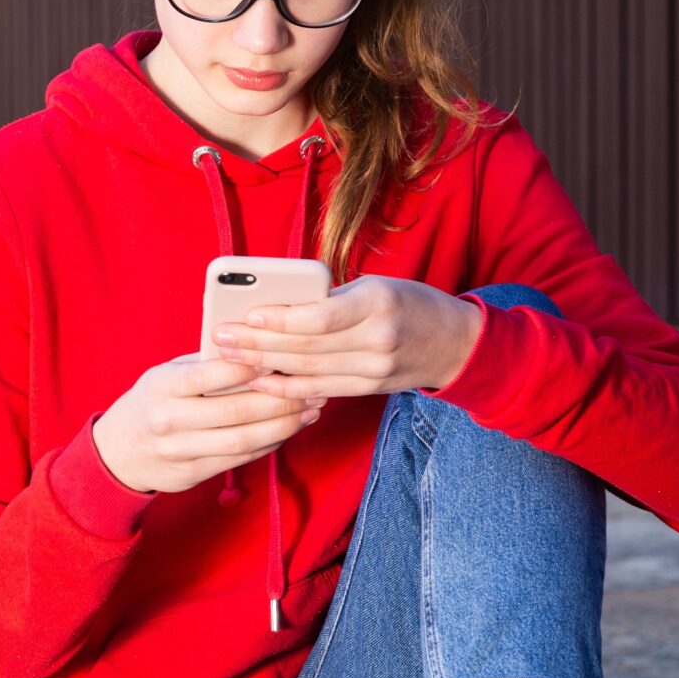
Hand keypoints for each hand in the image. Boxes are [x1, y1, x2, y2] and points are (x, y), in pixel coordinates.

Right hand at [92, 355, 322, 493]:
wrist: (117, 452)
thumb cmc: (151, 401)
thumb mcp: (165, 374)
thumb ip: (205, 364)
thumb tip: (257, 348)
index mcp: (162, 387)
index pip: (212, 375)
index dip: (251, 366)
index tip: (281, 357)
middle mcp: (169, 421)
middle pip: (237, 411)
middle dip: (281, 400)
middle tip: (311, 388)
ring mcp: (181, 451)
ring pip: (244, 440)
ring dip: (284, 426)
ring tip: (310, 411)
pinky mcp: (193, 473)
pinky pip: (240, 459)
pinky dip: (269, 443)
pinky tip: (288, 429)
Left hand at [219, 276, 486, 399]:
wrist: (456, 343)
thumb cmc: (408, 303)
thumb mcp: (375, 286)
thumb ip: (331, 298)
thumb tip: (275, 306)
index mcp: (379, 302)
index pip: (320, 317)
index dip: (281, 319)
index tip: (248, 314)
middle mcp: (377, 339)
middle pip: (307, 346)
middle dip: (258, 343)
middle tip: (222, 336)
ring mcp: (374, 370)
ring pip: (308, 371)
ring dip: (264, 366)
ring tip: (230, 357)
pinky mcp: (369, 389)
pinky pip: (320, 390)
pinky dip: (287, 389)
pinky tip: (259, 383)